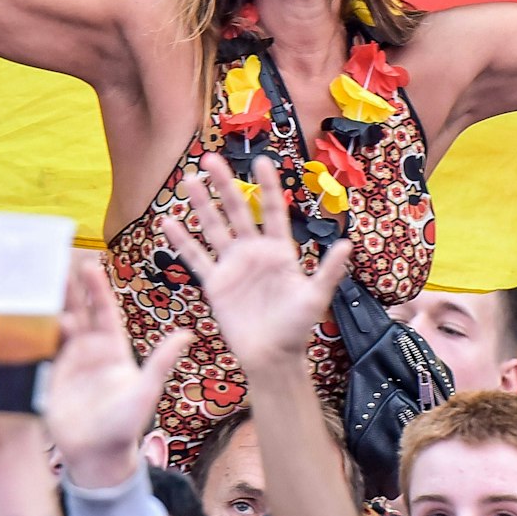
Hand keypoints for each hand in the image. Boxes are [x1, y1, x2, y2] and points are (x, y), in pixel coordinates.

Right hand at [45, 256, 192, 489]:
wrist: (97, 457)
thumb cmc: (125, 426)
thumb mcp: (145, 391)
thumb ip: (161, 362)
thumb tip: (187, 334)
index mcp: (112, 347)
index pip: (103, 310)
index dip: (96, 288)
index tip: (89, 265)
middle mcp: (89, 349)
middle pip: (77, 310)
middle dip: (67, 286)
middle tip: (52, 261)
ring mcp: (68, 361)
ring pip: (55, 325)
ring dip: (45, 304)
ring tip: (30, 282)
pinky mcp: (49, 376)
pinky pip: (38, 348)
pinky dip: (30, 332)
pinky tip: (16, 316)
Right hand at [161, 154, 351, 374]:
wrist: (271, 357)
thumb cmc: (296, 327)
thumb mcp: (315, 297)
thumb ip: (329, 270)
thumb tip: (348, 244)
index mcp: (278, 250)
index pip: (270, 210)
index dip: (266, 186)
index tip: (260, 161)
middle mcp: (253, 251)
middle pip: (236, 210)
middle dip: (224, 184)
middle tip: (210, 159)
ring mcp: (232, 264)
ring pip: (213, 227)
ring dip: (200, 204)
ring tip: (189, 180)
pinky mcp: (215, 282)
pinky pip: (195, 258)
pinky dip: (182, 241)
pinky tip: (169, 223)